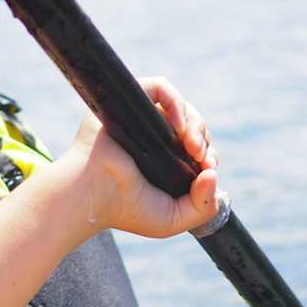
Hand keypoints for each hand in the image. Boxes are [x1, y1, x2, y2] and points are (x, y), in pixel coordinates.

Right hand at [59, 76, 219, 238]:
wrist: (92, 197)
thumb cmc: (125, 210)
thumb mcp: (174, 218)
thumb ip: (204, 205)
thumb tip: (214, 173)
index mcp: (163, 158)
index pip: (197, 145)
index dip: (209, 154)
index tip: (207, 169)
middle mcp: (152, 135)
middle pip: (192, 123)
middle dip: (203, 138)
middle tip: (200, 156)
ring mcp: (140, 118)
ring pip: (180, 105)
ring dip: (195, 123)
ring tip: (191, 144)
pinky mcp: (128, 102)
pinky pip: (160, 87)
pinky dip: (176, 101)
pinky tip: (179, 126)